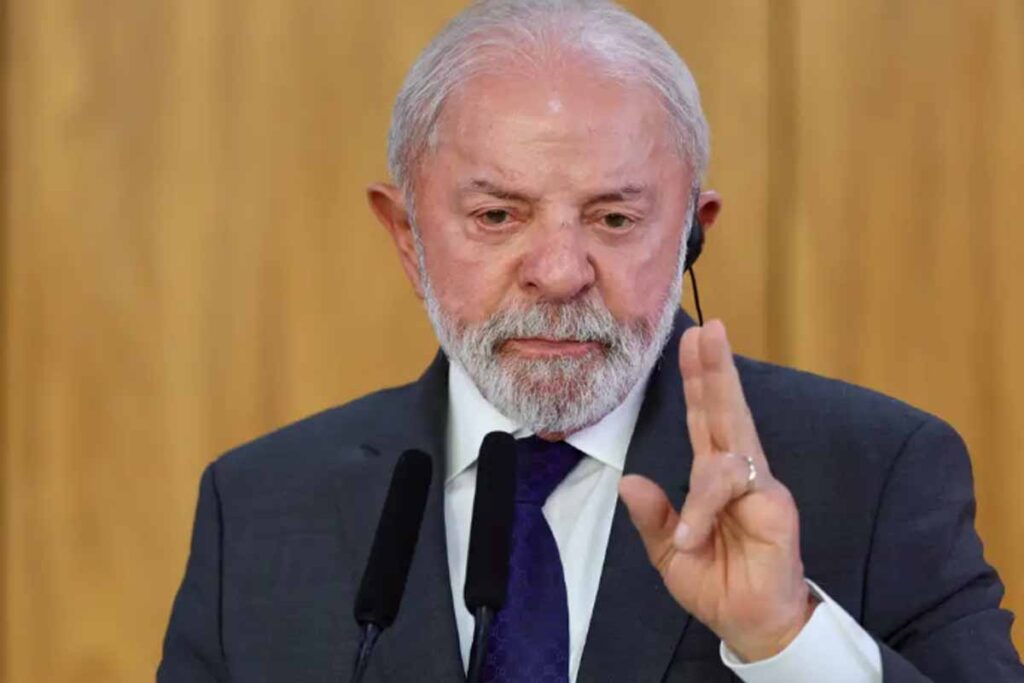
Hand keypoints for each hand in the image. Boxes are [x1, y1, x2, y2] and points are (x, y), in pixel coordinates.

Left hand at [619, 320, 814, 661]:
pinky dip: (706, 504)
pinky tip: (694, 533)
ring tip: (689, 520)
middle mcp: (737, 471)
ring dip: (709, 445)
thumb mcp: (669, 552)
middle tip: (708, 327)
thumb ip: (653, 517)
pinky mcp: (774, 507)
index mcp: (712, 476)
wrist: (749, 625)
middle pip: (724, 410)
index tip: (692, 340)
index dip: (697, 379)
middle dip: (716, 369)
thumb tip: (628, 481)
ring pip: (733, 438)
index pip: (703, 418)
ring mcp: (758, 485)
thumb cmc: (715, 584)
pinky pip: (734, 486)